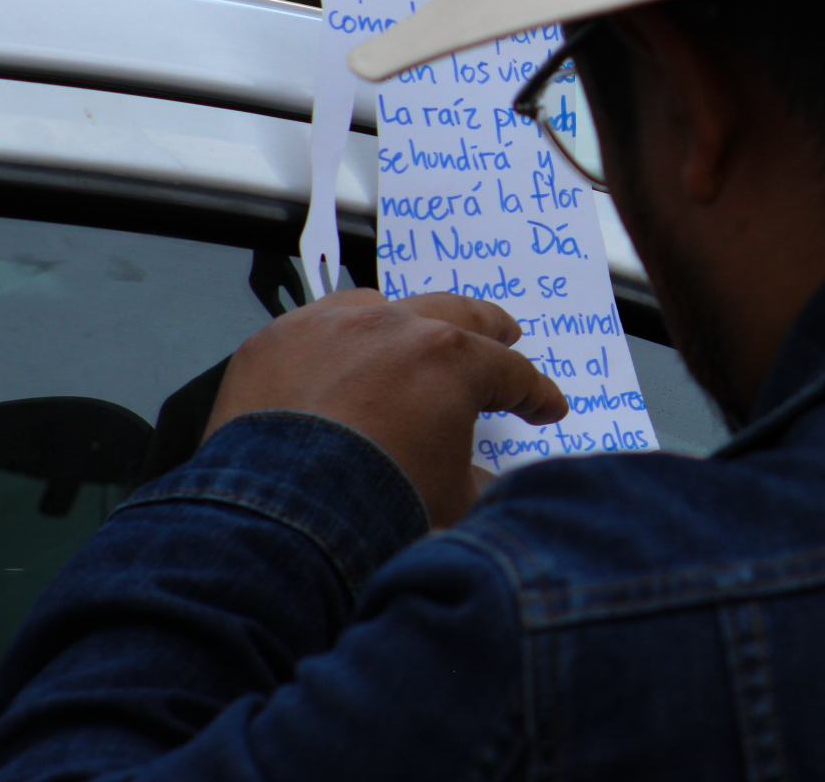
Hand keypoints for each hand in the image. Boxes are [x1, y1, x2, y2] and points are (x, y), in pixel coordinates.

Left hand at [207, 290, 567, 525]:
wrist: (278, 518)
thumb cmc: (376, 507)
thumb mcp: (452, 504)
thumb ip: (478, 484)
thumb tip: (476, 481)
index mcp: (452, 361)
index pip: (512, 374)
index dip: (537, 394)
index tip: (548, 408)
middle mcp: (395, 327)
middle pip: (458, 313)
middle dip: (488, 327)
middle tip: (505, 334)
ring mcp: (331, 326)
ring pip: (382, 306)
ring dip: (405, 325)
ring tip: (410, 340)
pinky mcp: (276, 340)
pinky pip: (316, 326)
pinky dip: (334, 342)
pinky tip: (333, 361)